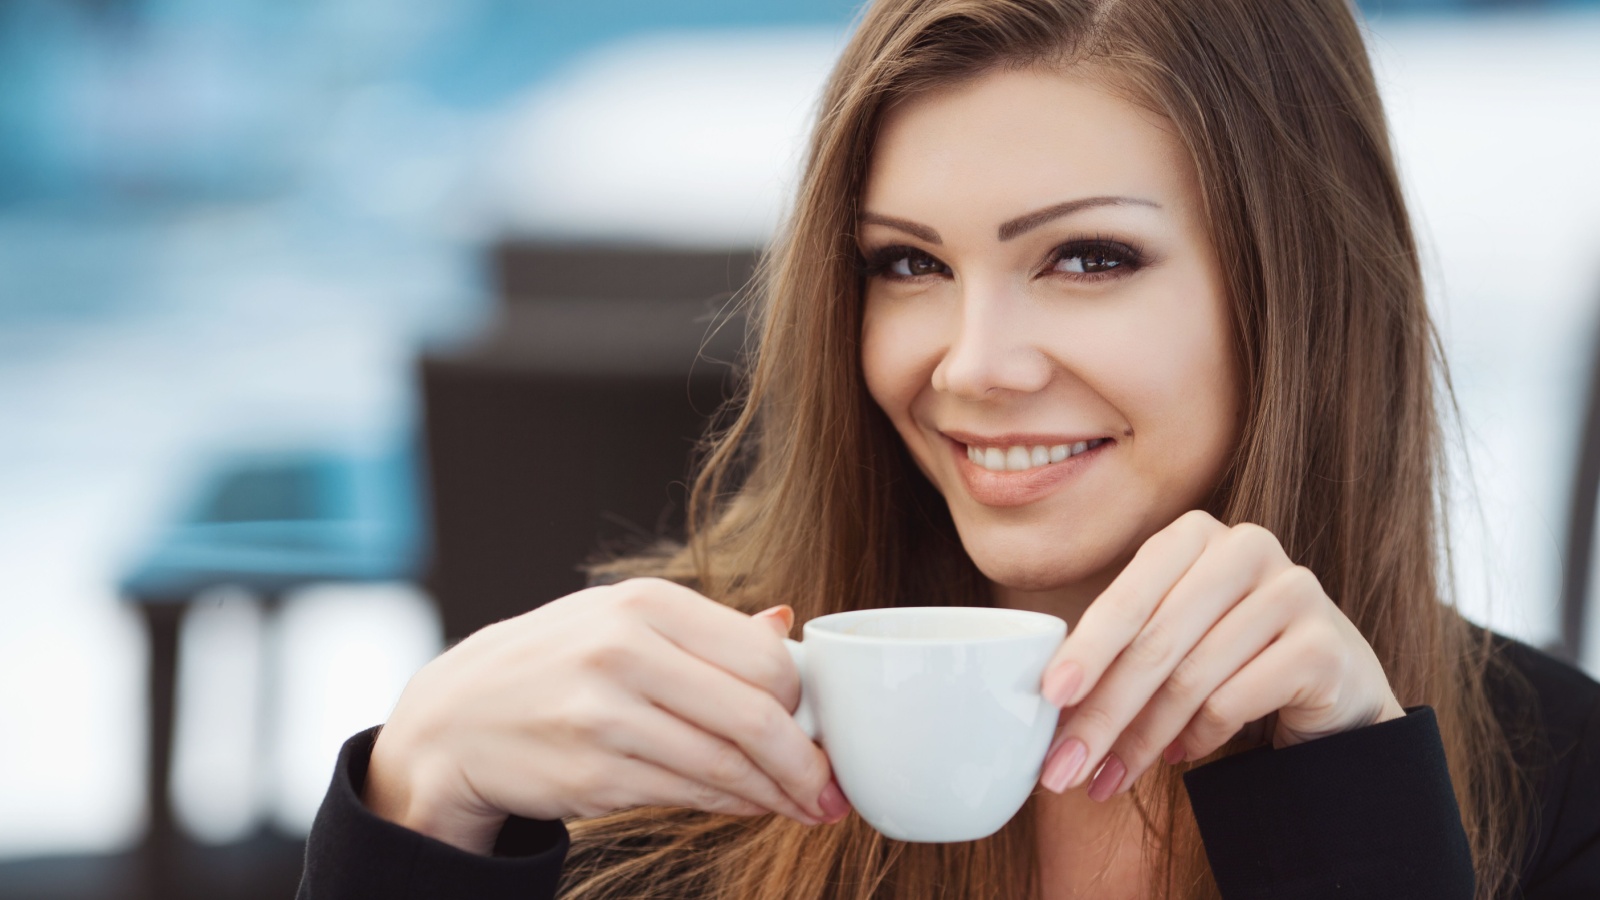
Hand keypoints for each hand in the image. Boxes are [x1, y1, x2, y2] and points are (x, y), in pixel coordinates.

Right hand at [363, 578, 847, 854]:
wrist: (455, 719)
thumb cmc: (555, 664)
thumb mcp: (621, 622)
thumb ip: (706, 631)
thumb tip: (787, 626)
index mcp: (644, 603)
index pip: (761, 656)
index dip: (803, 700)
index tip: (822, 726)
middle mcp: (624, 651)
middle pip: (753, 715)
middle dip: (805, 762)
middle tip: (832, 788)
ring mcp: (604, 715)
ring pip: (724, 765)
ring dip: (777, 794)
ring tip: (804, 806)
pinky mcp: (591, 774)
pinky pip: (686, 795)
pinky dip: (730, 805)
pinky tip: (749, 805)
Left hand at [1036, 511, 1404, 800]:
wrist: (1331, 685)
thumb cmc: (1228, 656)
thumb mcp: (1168, 636)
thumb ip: (1118, 649)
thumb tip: (1050, 702)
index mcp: (1194, 534)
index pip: (1127, 598)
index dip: (1085, 650)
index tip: (1048, 697)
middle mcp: (1246, 549)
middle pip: (1155, 644)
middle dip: (1103, 713)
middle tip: (1064, 766)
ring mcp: (1292, 592)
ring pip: (1190, 679)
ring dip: (1140, 739)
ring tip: (1109, 776)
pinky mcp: (1322, 646)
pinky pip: (1234, 702)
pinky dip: (1197, 738)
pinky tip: (1180, 755)